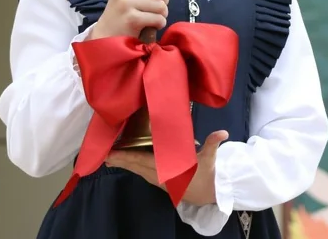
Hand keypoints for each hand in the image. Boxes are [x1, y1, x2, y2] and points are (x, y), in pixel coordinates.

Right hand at [92, 0, 175, 39]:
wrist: (107, 34)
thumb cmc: (124, 10)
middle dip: (162, 1)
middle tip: (151, 9)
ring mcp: (126, 2)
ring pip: (161, 5)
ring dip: (161, 14)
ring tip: (150, 17)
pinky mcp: (132, 18)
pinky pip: (158, 19)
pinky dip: (158, 24)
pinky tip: (149, 26)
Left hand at [105, 130, 228, 205]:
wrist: (208, 194)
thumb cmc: (207, 174)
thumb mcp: (210, 158)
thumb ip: (213, 143)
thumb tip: (223, 133)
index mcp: (168, 169)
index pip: (144, 161)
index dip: (127, 157)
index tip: (113, 154)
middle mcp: (160, 175)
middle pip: (136, 166)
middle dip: (120, 160)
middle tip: (104, 154)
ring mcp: (158, 179)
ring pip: (137, 170)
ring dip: (124, 164)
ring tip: (110, 157)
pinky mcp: (159, 181)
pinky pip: (141, 172)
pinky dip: (132, 167)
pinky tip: (125, 162)